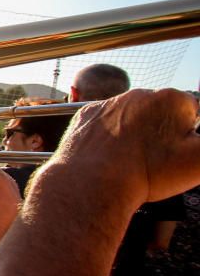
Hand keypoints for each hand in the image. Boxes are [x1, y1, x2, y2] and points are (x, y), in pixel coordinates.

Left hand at [48, 88, 199, 207]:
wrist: (95, 181)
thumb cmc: (149, 172)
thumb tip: (197, 140)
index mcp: (172, 98)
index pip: (191, 112)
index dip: (187, 136)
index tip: (177, 152)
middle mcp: (139, 94)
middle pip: (160, 113)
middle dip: (161, 132)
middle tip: (155, 158)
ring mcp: (110, 103)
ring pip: (131, 117)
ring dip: (135, 133)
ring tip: (132, 159)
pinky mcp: (87, 115)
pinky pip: (104, 123)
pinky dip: (108, 136)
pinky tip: (111, 154)